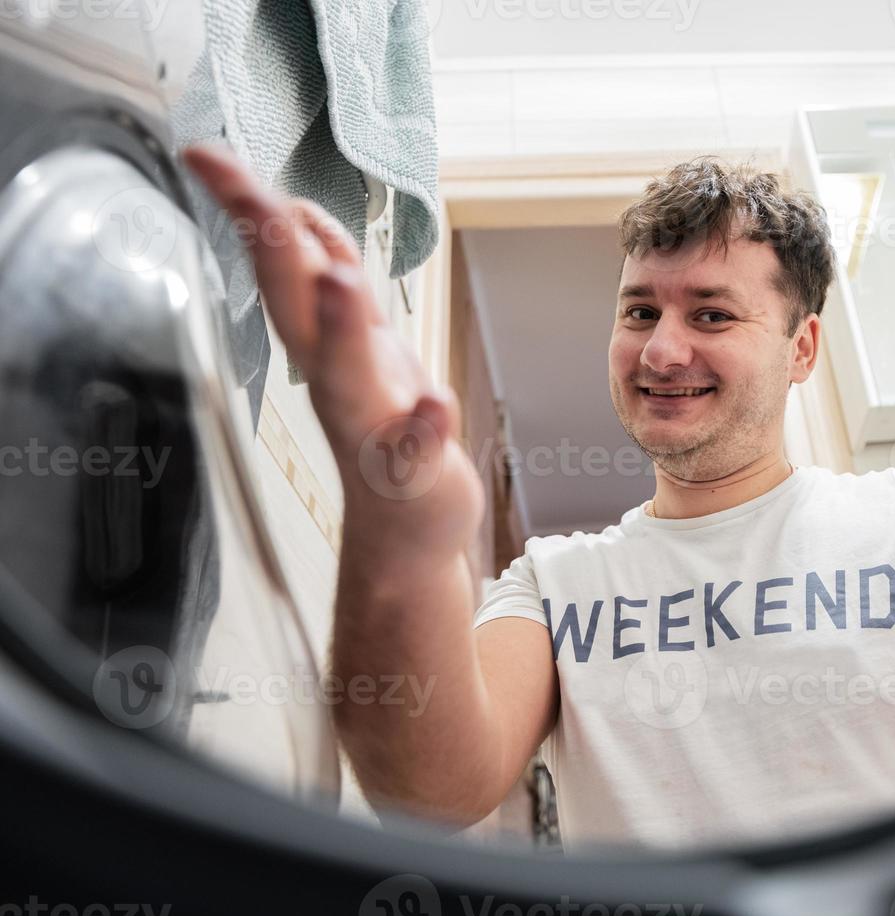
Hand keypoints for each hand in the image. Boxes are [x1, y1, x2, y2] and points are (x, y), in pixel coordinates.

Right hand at [182, 143, 482, 557]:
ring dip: (343, 330)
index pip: (281, 262)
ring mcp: (374, 427)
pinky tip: (437, 402)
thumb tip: (292, 213)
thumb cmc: (382, 429)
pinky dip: (424, 425)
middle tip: (261, 201)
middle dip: (281, 254)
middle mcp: (337, 380)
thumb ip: (327, 276)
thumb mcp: (357, 337)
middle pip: (299, 310)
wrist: (403, 530)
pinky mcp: (415, 470)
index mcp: (325, 343)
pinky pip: (416, 448)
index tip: (203, 151)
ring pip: (348, 376)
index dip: (245, 205)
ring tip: (340, 283)